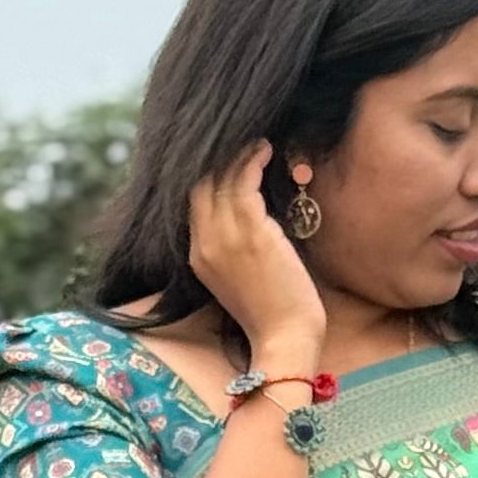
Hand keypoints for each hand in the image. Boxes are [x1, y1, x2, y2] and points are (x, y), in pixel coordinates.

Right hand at [187, 143, 324, 368]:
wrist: (284, 340)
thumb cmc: (274, 312)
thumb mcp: (243, 277)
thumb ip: (237, 247)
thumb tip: (253, 214)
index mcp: (199, 256)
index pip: (193, 201)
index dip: (207, 173)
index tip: (226, 154)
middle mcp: (204, 243)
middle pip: (198, 182)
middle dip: (217, 155)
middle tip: (240, 137)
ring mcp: (224, 237)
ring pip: (219, 177)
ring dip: (238, 152)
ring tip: (257, 140)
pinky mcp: (250, 232)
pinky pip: (243, 180)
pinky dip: (252, 159)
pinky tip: (265, 150)